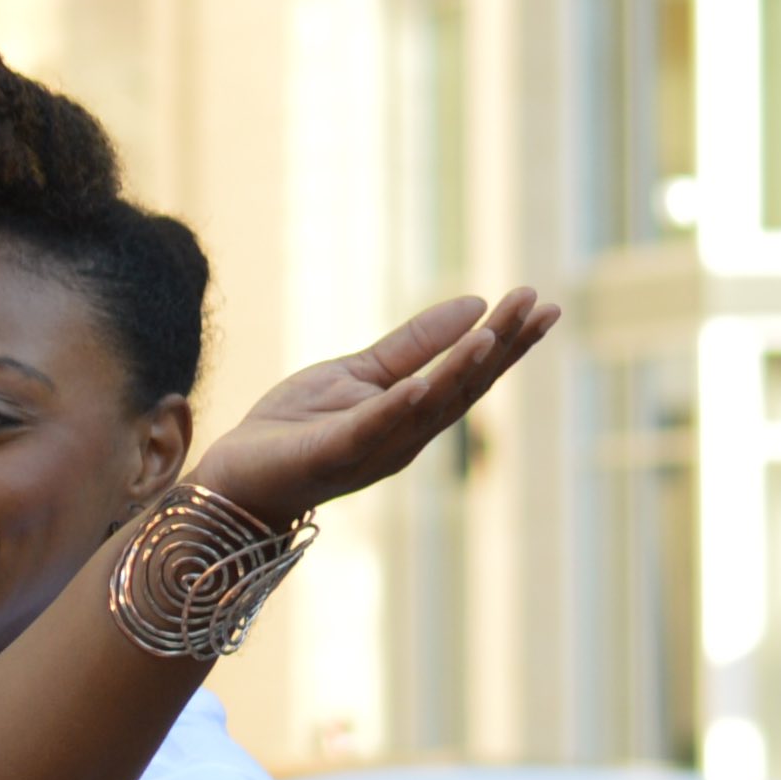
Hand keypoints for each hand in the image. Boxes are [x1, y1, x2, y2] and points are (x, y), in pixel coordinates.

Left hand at [193, 289, 561, 526]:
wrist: (237, 476)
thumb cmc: (297, 426)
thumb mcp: (358, 372)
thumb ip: (412, 345)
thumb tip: (474, 303)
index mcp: (414, 413)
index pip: (471, 373)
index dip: (509, 341)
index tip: (544, 305)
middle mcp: (405, 435)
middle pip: (464, 388)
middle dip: (503, 348)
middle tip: (539, 307)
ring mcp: (371, 448)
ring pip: (426, 408)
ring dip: (460, 370)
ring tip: (492, 333)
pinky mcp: (330, 455)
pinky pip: (369, 429)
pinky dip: (396, 408)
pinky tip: (420, 384)